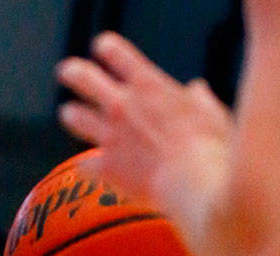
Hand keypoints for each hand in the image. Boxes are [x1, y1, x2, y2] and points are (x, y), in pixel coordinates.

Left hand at [55, 32, 233, 222]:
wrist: (195, 183)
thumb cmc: (212, 147)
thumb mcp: (212, 113)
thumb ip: (199, 99)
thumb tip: (196, 89)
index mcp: (149, 85)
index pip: (117, 53)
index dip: (107, 49)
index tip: (103, 48)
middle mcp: (123, 105)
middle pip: (83, 78)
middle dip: (73, 73)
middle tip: (68, 71)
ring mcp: (110, 136)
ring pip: (74, 117)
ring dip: (72, 114)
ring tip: (70, 112)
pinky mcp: (106, 167)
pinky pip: (84, 164)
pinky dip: (89, 166)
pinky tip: (93, 167)